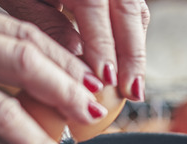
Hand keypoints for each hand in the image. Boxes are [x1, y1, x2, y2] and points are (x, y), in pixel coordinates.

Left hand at [0, 0, 149, 101]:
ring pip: (137, 12)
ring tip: (134, 86)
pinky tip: (128, 68)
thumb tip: (78, 58)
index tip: (106, 80)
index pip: (94, 7)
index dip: (103, 46)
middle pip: (128, 10)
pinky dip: (133, 40)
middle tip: (132, 92)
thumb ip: (49, 25)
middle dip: (132, 55)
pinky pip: (134, 10)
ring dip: (137, 51)